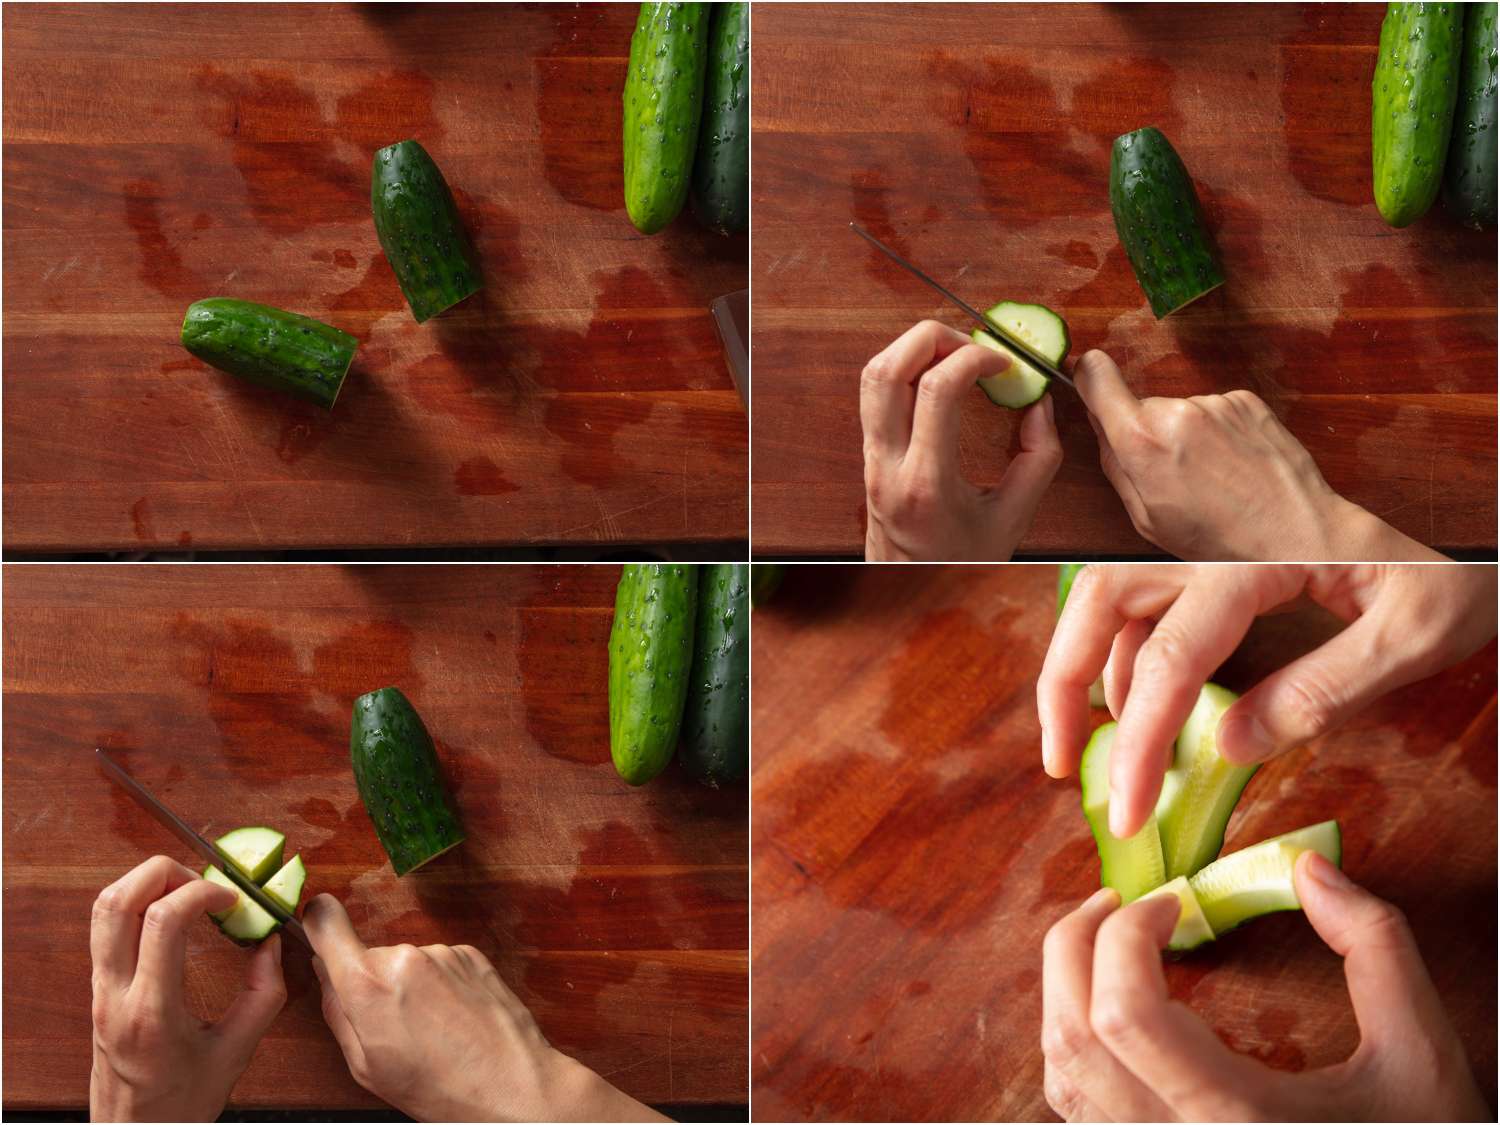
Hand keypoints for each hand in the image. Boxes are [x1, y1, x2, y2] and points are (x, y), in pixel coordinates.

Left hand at [90, 856, 286, 1121]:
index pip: (162, 920)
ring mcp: (99, 990)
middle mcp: (115, 994)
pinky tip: (170, 914)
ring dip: (146, 882)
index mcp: (152, 1011)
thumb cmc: (181, 1104)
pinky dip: (136, 902)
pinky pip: (104, 926)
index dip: (202, 891)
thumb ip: (263, 994)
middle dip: (167, 872)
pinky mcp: (97, 989)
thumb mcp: (237, 1052)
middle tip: (205, 884)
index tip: (232, 900)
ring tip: (188, 891)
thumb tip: (271, 942)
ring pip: (103, 907)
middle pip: (118, 900)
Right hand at [304, 895, 664, 1122]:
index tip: (316, 921)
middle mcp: (403, 956)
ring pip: (407, 963)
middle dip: (375, 984)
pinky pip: (439, 964)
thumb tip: (324, 972)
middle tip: (396, 1026)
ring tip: (434, 1030)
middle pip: (371, 957)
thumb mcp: (365, 1065)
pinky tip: (455, 1019)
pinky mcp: (470, 953)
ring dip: (412, 987)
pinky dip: (441, 986)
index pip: (326, 923)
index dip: (316, 920)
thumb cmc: (435, 1086)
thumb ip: (336, 1012)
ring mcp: (441, 951)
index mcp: (367, 985)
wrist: (508, 1083)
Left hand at [860, 320, 1062, 559]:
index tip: (1005, 364)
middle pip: (887, 369)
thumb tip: (1040, 404)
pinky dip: (904, 368)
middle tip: (975, 346)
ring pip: (871, 374)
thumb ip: (1038, 459)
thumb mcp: (1013, 519)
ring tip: (957, 355)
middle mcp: (887, 465)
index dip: (974, 357)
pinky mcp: (867, 453)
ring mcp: (870, 458)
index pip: (934, 390)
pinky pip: (873, 393)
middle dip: (934, 337)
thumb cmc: (960, 562)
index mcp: (926, 483)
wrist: (910, 590)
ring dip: (913, 348)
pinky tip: (938, 375)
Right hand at [1038, 564, 1496, 836]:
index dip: (1139, 742)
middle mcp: (1214, 551)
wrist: (1471, 545)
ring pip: (1108, 597)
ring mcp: (1210, 554)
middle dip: (1062, 682)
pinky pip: (1143, 605)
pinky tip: (1133, 704)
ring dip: (1081, 666)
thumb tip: (1227, 747)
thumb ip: (1324, 689)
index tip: (1127, 811)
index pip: (1170, 658)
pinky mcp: (1217, 567)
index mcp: (1254, 564)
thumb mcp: (1411, 637)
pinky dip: (1119, 655)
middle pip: (1100, 602)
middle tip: (1057, 759)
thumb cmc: (1450, 582)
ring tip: (1085, 741)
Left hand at [1041, 853, 1487, 1120]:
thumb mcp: (1423, 1053)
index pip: (1126, 1015)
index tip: (1172, 900)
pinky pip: (1076, 1104)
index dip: (1128, 936)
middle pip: (1073, 1035)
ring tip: (1109, 940)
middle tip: (1119, 902)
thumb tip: (1308, 868)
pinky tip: (1115, 1006)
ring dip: (1067, 990)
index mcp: (1237, 1118)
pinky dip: (1076, 1041)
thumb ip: (1372, 947)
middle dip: (1076, 945)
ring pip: (1062, 1074)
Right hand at [1072, 350, 1437, 560]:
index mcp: (1141, 442)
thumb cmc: (1220, 540)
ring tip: (1213, 478)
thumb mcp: (1146, 519)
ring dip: (1189, 437)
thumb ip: (1115, 466)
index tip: (1088, 380)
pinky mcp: (1246, 400)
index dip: (1088, 378)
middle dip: (1150, 434)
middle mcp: (1175, 411)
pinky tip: (1234, 467)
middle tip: (1174, 476)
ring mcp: (1215, 402)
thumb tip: (1100, 427)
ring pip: (1181, 412)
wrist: (1295, 535)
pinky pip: (1215, 412)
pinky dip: (1218, 434)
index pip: (1096, 379)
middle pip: (1143, 408)